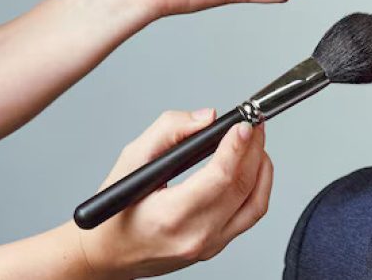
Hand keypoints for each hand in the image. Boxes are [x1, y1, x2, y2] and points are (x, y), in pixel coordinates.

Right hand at [75, 109, 272, 277]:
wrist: (109, 253)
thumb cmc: (116, 210)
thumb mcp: (131, 161)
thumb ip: (168, 131)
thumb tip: (206, 118)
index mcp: (170, 216)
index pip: (220, 178)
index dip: (237, 146)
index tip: (244, 123)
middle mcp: (195, 235)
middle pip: (242, 186)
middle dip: (254, 148)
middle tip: (254, 123)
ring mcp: (210, 244)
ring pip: (255, 201)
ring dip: (262, 166)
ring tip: (256, 142)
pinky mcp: (218, 246)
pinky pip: (251, 214)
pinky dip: (259, 186)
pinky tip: (254, 167)